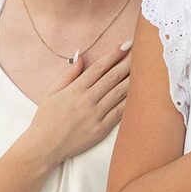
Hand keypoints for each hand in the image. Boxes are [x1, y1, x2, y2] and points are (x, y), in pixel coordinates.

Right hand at [23, 38, 131, 165]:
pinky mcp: (101, 129)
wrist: (44, 147)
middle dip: (128, 63)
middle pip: (113, 77)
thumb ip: (68, 75)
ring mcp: (96, 115)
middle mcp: (88, 100)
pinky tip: (140, 93)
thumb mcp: (52, 93)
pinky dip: (130, 102)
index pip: (99, 67)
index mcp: (75, 89)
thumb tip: (81, 58)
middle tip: (142, 51)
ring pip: (119, 93)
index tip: (126, 44)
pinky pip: (119, 112)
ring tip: (146, 69)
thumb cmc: (46, 119)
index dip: (114, 54)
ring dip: (133, 79)